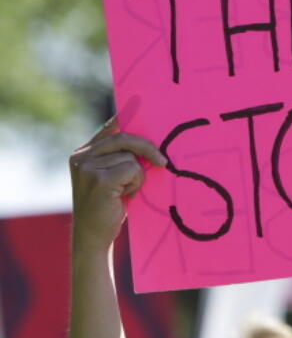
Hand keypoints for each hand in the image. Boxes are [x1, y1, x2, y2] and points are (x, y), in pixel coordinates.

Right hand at [69, 117, 165, 253]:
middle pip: (124, 138)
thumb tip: (148, 144)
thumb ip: (121, 159)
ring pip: (131, 158)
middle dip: (147, 148)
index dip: (124, 117)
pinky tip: (124, 197)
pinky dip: (136, 184)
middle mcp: (81, 157)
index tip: (139, 102)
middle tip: (163, 162)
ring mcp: (87, 167)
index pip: (108, 129)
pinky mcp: (99, 179)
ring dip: (137, 177)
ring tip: (125, 192)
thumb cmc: (108, 207)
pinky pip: (132, 170)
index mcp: (83, 154)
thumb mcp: (113, 179)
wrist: (93, 236)